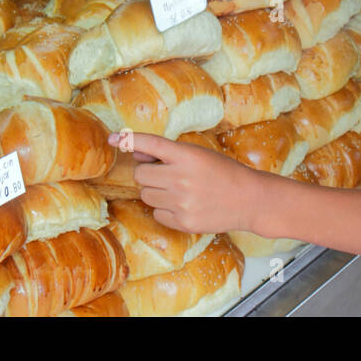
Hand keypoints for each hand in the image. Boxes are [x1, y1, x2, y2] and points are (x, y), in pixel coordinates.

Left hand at [107, 131, 264, 234]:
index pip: (151, 144)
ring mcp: (182, 202)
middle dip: (147, 173)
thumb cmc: (222, 171)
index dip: (129, 140)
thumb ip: (167, 153)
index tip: (113, 138)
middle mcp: (181, 177)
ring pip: (145, 194)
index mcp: (187, 155)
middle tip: (164, 174)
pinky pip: (156, 213)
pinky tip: (183, 204)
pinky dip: (164, 209)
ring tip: (177, 189)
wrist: (248, 198)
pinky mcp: (183, 222)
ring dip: (154, 190)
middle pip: (140, 174)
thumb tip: (136, 153)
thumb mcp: (198, 154)